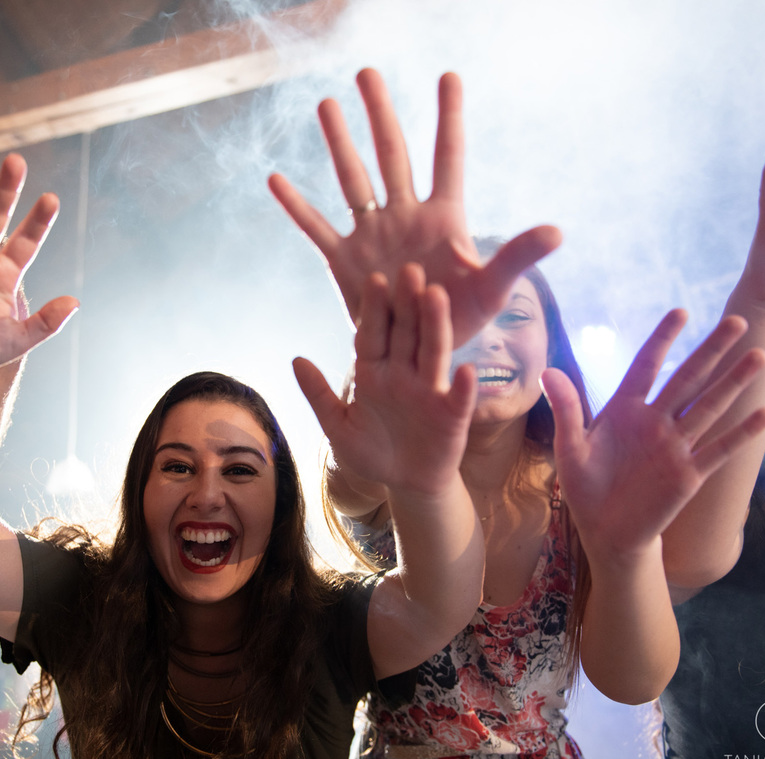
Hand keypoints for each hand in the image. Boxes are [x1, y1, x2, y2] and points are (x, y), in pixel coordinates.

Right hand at [269, 68, 561, 344]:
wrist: (417, 354)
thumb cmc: (459, 318)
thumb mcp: (493, 288)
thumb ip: (518, 256)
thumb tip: (558, 231)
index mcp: (444, 217)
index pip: (447, 157)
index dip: (449, 118)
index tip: (449, 77)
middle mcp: (405, 215)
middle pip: (392, 155)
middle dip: (381, 115)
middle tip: (367, 73)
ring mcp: (373, 234)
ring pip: (353, 180)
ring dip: (339, 143)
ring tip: (326, 104)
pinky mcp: (345, 261)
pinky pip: (317, 228)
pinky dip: (296, 206)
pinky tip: (275, 179)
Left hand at [294, 263, 477, 497]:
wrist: (405, 483)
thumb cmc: (371, 451)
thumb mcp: (338, 426)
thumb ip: (319, 394)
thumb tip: (296, 359)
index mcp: (375, 371)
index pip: (373, 335)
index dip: (374, 310)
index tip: (374, 279)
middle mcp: (404, 374)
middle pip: (406, 333)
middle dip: (407, 303)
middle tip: (409, 269)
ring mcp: (430, 391)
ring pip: (433, 353)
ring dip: (436, 326)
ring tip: (437, 296)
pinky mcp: (453, 415)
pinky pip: (458, 399)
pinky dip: (464, 386)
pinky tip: (468, 370)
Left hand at [543, 311, 764, 564]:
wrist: (606, 532)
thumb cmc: (585, 487)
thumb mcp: (571, 448)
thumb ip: (566, 410)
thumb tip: (546, 371)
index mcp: (625, 409)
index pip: (647, 366)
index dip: (662, 340)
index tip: (680, 312)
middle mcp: (655, 421)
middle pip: (687, 379)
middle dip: (711, 350)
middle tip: (737, 319)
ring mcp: (675, 446)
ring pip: (709, 407)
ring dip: (733, 382)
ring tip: (759, 355)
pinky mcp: (689, 474)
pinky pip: (719, 449)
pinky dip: (741, 432)